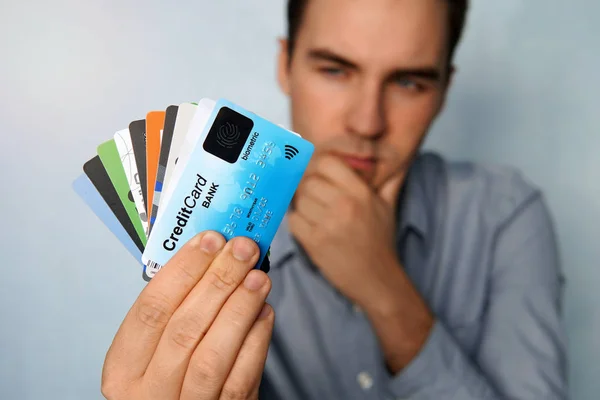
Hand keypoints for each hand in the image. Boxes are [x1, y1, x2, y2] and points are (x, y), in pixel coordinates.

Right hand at [101, 231, 273, 399]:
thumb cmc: (169, 383)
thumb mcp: (153, 353)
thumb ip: (174, 312)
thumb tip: (210, 257)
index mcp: (123, 369)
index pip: (150, 310)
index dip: (182, 270)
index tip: (209, 241)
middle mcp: (148, 393)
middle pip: (184, 328)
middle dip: (218, 281)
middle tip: (242, 249)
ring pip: (212, 355)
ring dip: (239, 307)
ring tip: (258, 277)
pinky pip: (241, 378)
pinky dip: (255, 341)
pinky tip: (263, 312)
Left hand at [288, 153, 403, 306]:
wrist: (378, 280)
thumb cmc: (381, 242)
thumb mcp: (388, 206)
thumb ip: (389, 178)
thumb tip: (396, 157)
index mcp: (361, 193)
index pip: (327, 162)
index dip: (319, 166)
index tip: (320, 175)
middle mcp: (344, 205)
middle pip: (308, 180)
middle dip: (308, 188)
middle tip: (314, 197)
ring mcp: (328, 224)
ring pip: (299, 200)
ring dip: (302, 206)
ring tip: (314, 214)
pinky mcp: (314, 243)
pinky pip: (293, 220)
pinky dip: (297, 222)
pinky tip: (309, 227)